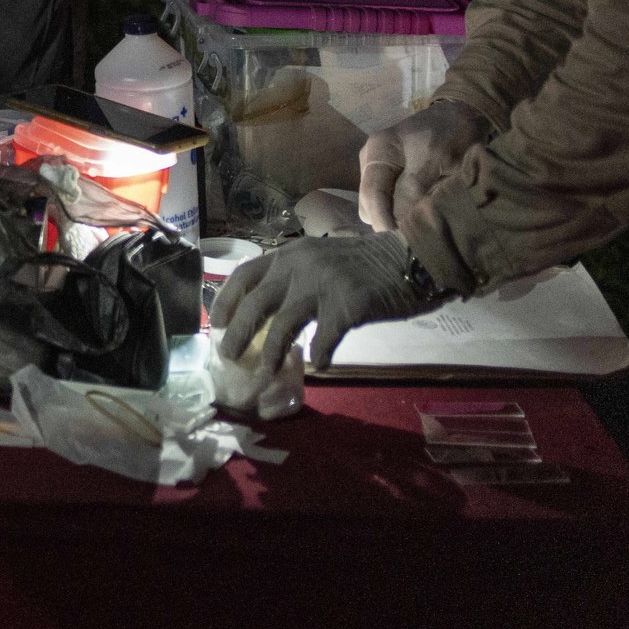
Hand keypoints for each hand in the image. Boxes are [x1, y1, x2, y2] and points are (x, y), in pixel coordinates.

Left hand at [212, 230, 435, 370]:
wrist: (410, 258)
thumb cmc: (364, 263)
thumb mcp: (319, 259)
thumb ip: (293, 278)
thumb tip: (265, 311)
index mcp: (289, 254)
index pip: (244, 275)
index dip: (226, 301)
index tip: (218, 324)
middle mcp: (300, 266)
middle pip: (256, 304)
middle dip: (238, 334)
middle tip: (229, 356)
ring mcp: (324, 285)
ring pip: (283, 325)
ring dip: (271, 354)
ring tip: (264, 374)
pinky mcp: (348, 305)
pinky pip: (325, 338)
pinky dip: (319, 355)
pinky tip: (319, 365)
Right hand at [359, 100, 490, 232]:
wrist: (463, 115)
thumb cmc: (450, 133)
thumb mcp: (435, 158)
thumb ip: (414, 187)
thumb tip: (400, 221)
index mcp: (377, 152)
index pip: (371, 194)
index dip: (383, 221)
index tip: (399, 241)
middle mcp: (371, 162)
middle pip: (369, 204)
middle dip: (387, 222)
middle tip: (413, 238)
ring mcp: (379, 171)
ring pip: (376, 207)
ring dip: (393, 219)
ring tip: (417, 228)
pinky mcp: (390, 179)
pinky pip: (387, 203)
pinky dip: (399, 214)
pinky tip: (416, 218)